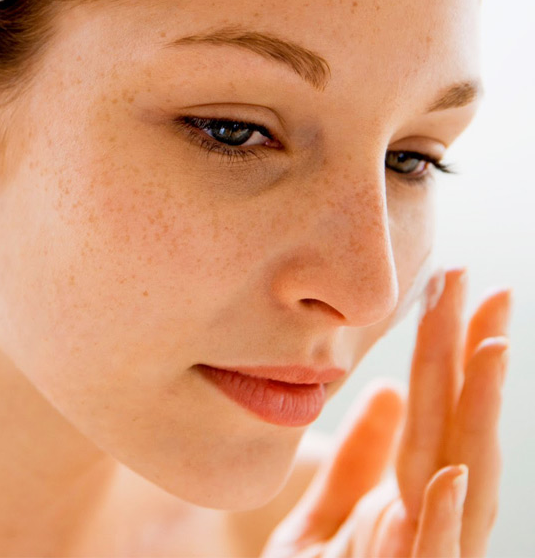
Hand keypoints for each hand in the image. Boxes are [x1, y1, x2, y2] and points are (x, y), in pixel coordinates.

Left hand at [260, 268, 511, 557]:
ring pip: (459, 482)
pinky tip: (446, 470)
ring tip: (489, 347)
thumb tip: (386, 388)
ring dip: (477, 419)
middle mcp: (423, 521)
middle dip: (469, 360)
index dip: (446, 353)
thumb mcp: (321, 518)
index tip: (455, 290)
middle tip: (481, 288)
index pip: (433, 412)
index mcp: (407, 496)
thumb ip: (356, 459)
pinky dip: (442, 522)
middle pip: (453, 429)